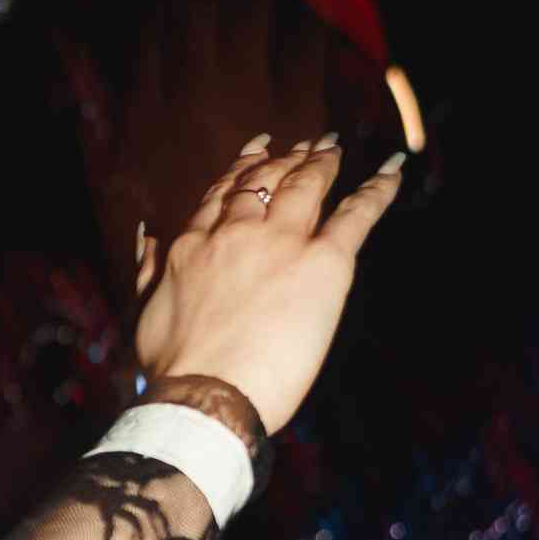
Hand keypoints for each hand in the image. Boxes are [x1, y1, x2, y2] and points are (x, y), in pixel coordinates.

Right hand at [134, 135, 404, 434]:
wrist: (204, 395)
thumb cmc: (170, 369)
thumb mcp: (145, 311)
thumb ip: (148, 268)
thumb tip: (148, 236)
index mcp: (195, 244)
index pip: (223, 193)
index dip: (242, 168)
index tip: (256, 150)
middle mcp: (238, 231)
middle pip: (267, 180)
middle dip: (287, 158)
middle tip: (305, 144)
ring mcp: (282, 242)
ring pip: (307, 186)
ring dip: (323, 163)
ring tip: (334, 148)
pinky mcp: (324, 263)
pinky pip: (356, 214)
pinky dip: (379, 189)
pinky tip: (393, 170)